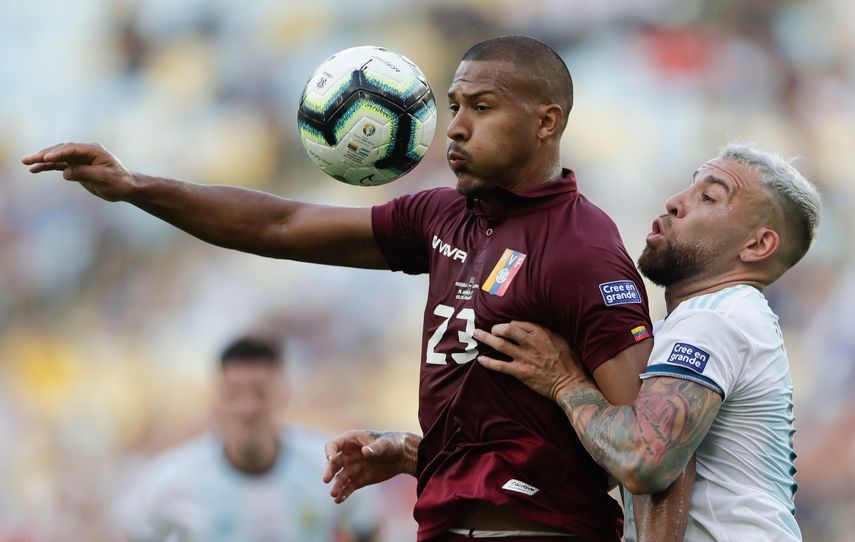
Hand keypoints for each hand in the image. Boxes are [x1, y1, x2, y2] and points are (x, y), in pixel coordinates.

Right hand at [22, 142, 135, 201]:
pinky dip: (47, 167)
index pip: (72, 149)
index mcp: (93, 150)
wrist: (125, 187)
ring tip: (26, 163)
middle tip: (28, 159)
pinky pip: (59, 166)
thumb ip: (84, 173)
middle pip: (61, 151)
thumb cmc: (118, 181)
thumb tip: (66, 172)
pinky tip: (34, 170)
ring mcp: (79, 159)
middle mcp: (85, 152)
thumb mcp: (103, 178)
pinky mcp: (77, 167)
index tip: (45, 158)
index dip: (58, 153)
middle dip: (44, 154)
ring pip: (57, 158)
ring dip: (42, 160)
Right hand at [323, 430, 417, 502]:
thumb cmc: (393, 443)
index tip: (331, 459)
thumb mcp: (386, 444)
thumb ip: (376, 448)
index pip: (333, 445)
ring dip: (336, 486)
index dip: (330, 452)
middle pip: (333, 463)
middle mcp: (348, 455)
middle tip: (326, 479)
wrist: (403, 456)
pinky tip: (338, 500)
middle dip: (329, 471)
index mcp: (350, 441)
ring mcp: (352, 468)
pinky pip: (348, 487)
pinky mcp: (358, 479)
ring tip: (333, 495)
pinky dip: (343, 493)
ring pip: (340, 478)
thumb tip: (365, 452)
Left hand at [474, 321, 588, 401]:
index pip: (519, 323)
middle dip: (496, 328)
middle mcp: (531, 343)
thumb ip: (548, 332)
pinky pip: (500, 366)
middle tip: (491, 330)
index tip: (506, 327)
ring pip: (500, 345)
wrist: (571, 383)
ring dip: (486, 338)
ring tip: (476, 334)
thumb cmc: (570, 362)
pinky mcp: (521, 372)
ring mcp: (525, 357)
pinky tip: (480, 359)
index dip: (510, 324)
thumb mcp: (562, 340)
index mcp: (542, 333)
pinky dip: (489, 362)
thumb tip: (539, 326)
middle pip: (507, 330)